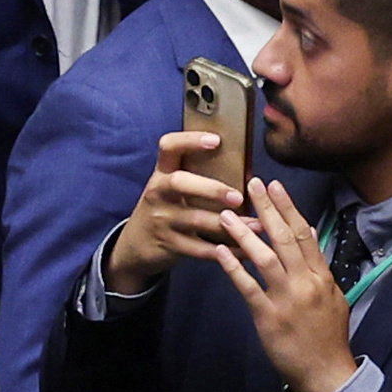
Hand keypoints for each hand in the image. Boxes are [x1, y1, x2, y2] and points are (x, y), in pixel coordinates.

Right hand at [106, 128, 249, 292]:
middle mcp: (158, 192)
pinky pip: (199, 248)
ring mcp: (161, 219)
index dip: (190, 140)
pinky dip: (224, 251)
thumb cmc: (164, 208)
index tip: (216, 140)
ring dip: (227, 224)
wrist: (135, 245)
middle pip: (180, 183)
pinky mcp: (168, 244)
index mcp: (162, 173)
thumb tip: (238, 160)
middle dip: (211, 188)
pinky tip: (245, 251)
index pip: (168, 147)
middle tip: (238, 197)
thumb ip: (192, 174)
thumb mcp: (169, 188)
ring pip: (193, 220)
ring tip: (256, 225)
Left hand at [215, 176, 359, 391]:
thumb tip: (311, 233)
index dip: (288, 208)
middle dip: (267, 209)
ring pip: (265, 258)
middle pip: (285, 238)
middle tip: (251, 184)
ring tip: (226, 214)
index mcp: (322, 276)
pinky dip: (234, 268)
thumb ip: (319, 265)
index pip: (304, 234)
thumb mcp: (333, 296)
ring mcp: (287, 299)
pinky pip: (248, 288)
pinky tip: (220, 252)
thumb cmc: (328, 335)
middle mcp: (306, 282)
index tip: (275, 186)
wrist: (327, 373)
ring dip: (245, 234)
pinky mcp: (268, 317)